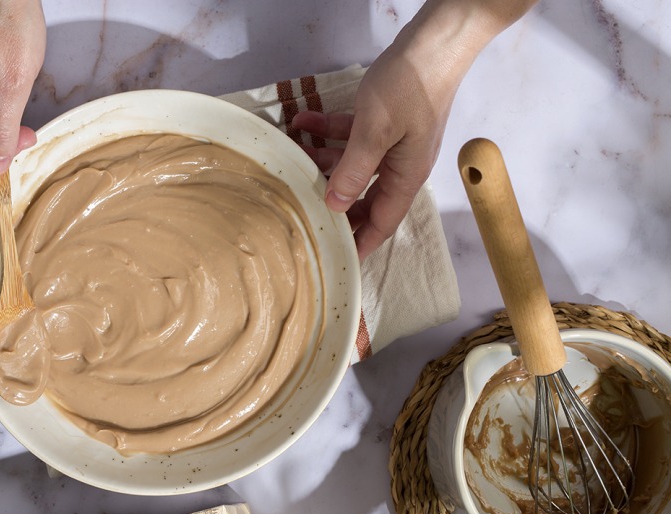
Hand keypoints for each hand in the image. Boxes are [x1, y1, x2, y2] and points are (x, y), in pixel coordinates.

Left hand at [293, 0, 536, 260]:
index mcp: (405, 176)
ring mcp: (392, 142)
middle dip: (336, 206)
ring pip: (352, 164)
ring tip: (293, 161)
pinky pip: (351, 135)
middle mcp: (400, 164)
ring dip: (323, 162)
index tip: (337, 258)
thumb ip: (353, 171)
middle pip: (364, 197)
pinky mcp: (383, 120)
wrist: (436, 41)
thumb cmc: (410, 86)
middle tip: (304, 217)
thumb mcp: (374, 132)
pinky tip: (302, 123)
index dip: (360, 242)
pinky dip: (328, 132)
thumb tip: (335, 206)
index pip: (382, 222)